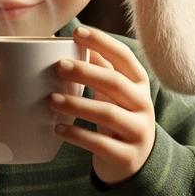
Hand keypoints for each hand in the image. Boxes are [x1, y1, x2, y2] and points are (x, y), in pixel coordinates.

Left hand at [49, 25, 156, 185]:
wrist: (137, 162)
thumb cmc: (119, 117)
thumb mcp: (115, 92)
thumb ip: (101, 68)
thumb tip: (74, 40)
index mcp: (139, 84)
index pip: (124, 57)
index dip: (102, 42)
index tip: (77, 33)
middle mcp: (143, 105)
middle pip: (115, 83)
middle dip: (86, 72)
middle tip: (58, 66)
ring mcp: (137, 131)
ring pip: (107, 114)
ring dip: (77, 105)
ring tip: (51, 100)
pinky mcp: (126, 156)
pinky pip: (100, 143)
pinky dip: (77, 135)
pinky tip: (58, 129)